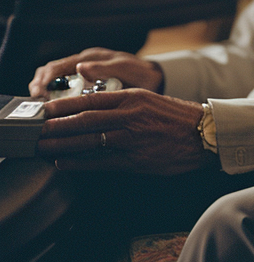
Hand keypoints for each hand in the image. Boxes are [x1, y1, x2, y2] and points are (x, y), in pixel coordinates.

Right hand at [30, 48, 163, 97]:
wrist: (153, 78)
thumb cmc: (143, 76)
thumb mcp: (130, 71)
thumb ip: (108, 69)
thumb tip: (81, 68)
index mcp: (94, 58)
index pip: (60, 64)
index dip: (45, 79)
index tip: (39, 94)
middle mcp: (85, 61)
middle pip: (50, 70)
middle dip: (39, 85)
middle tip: (36, 104)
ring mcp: (82, 70)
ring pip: (52, 75)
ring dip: (42, 89)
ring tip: (40, 105)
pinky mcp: (83, 79)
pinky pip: (60, 83)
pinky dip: (51, 92)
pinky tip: (51, 105)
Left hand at [37, 90, 209, 174]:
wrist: (207, 134)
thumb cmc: (179, 119)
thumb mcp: (150, 102)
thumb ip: (124, 105)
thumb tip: (95, 110)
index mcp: (133, 98)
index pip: (90, 100)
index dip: (64, 106)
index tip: (46, 109)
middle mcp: (130, 116)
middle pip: (84, 121)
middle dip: (57, 127)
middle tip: (38, 131)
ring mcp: (133, 138)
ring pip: (89, 141)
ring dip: (62, 145)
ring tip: (44, 147)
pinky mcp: (136, 159)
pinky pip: (101, 161)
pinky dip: (79, 162)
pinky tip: (64, 162)